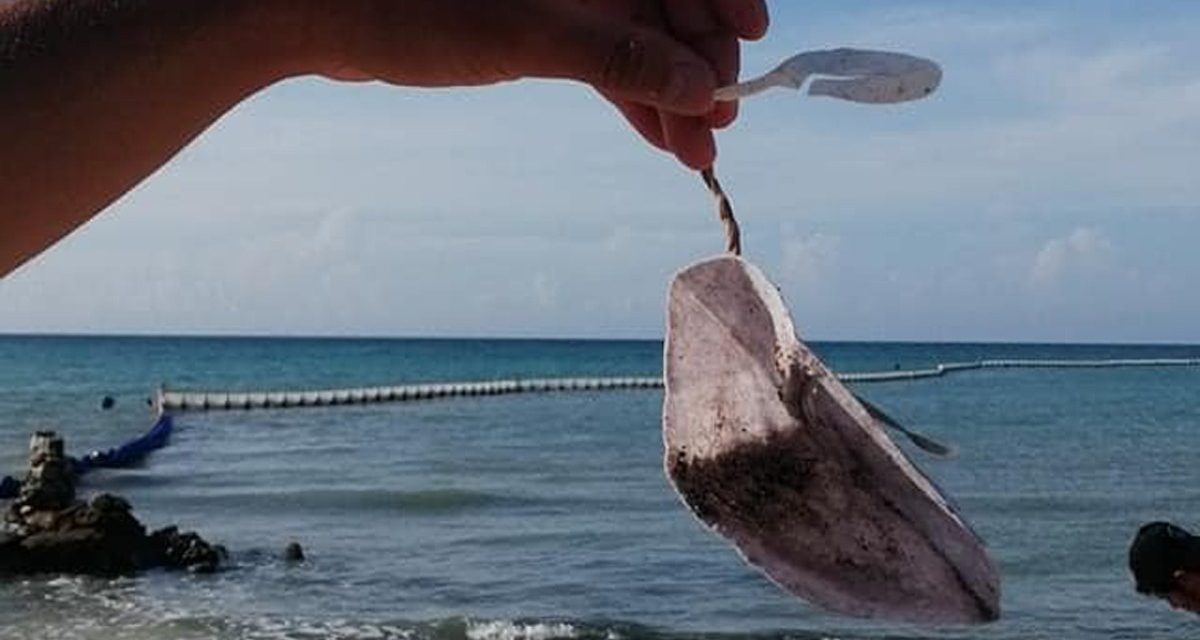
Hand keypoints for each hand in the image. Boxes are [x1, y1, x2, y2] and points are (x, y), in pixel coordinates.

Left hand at [312, 0, 767, 168]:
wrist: (328, 15)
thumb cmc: (419, 4)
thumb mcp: (531, 34)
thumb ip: (620, 58)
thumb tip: (699, 87)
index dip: (720, 0)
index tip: (748, 45)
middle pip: (663, 5)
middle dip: (695, 64)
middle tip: (719, 124)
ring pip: (634, 40)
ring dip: (666, 93)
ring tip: (695, 149)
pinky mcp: (537, 25)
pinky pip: (602, 60)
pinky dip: (628, 96)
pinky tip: (658, 134)